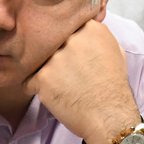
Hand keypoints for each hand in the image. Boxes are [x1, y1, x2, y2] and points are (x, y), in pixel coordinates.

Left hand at [24, 20, 139, 143]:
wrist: (110, 117)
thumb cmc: (113, 87)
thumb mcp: (114, 50)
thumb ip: (96, 35)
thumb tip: (84, 26)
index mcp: (90, 29)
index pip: (65, 27)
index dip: (66, 43)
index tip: (72, 56)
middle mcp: (72, 39)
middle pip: (50, 43)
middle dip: (54, 58)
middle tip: (65, 74)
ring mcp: (55, 58)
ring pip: (39, 61)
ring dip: (46, 73)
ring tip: (62, 87)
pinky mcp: (42, 77)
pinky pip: (29, 80)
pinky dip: (37, 89)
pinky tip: (54, 96)